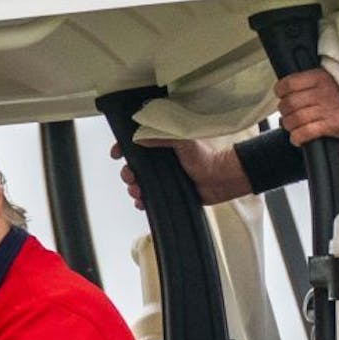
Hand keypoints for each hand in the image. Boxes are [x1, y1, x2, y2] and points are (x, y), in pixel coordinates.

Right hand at [111, 138, 249, 208]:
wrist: (220, 180)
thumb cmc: (206, 158)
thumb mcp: (183, 140)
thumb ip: (161, 137)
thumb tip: (138, 138)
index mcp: (161, 145)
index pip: (136, 144)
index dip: (123, 148)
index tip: (117, 154)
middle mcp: (159, 161)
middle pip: (132, 166)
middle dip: (127, 173)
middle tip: (131, 177)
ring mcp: (162, 178)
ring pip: (137, 184)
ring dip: (133, 189)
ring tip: (139, 192)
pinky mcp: (166, 193)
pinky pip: (147, 199)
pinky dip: (142, 202)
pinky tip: (144, 202)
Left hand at [276, 69, 338, 145]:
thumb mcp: (328, 81)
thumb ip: (308, 85)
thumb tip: (283, 97)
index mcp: (320, 78)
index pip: (289, 84)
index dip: (281, 92)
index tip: (283, 96)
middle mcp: (324, 92)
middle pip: (288, 104)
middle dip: (285, 112)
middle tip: (290, 115)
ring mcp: (329, 109)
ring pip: (294, 119)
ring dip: (290, 126)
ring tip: (294, 126)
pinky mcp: (334, 124)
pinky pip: (305, 132)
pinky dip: (296, 137)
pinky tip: (298, 138)